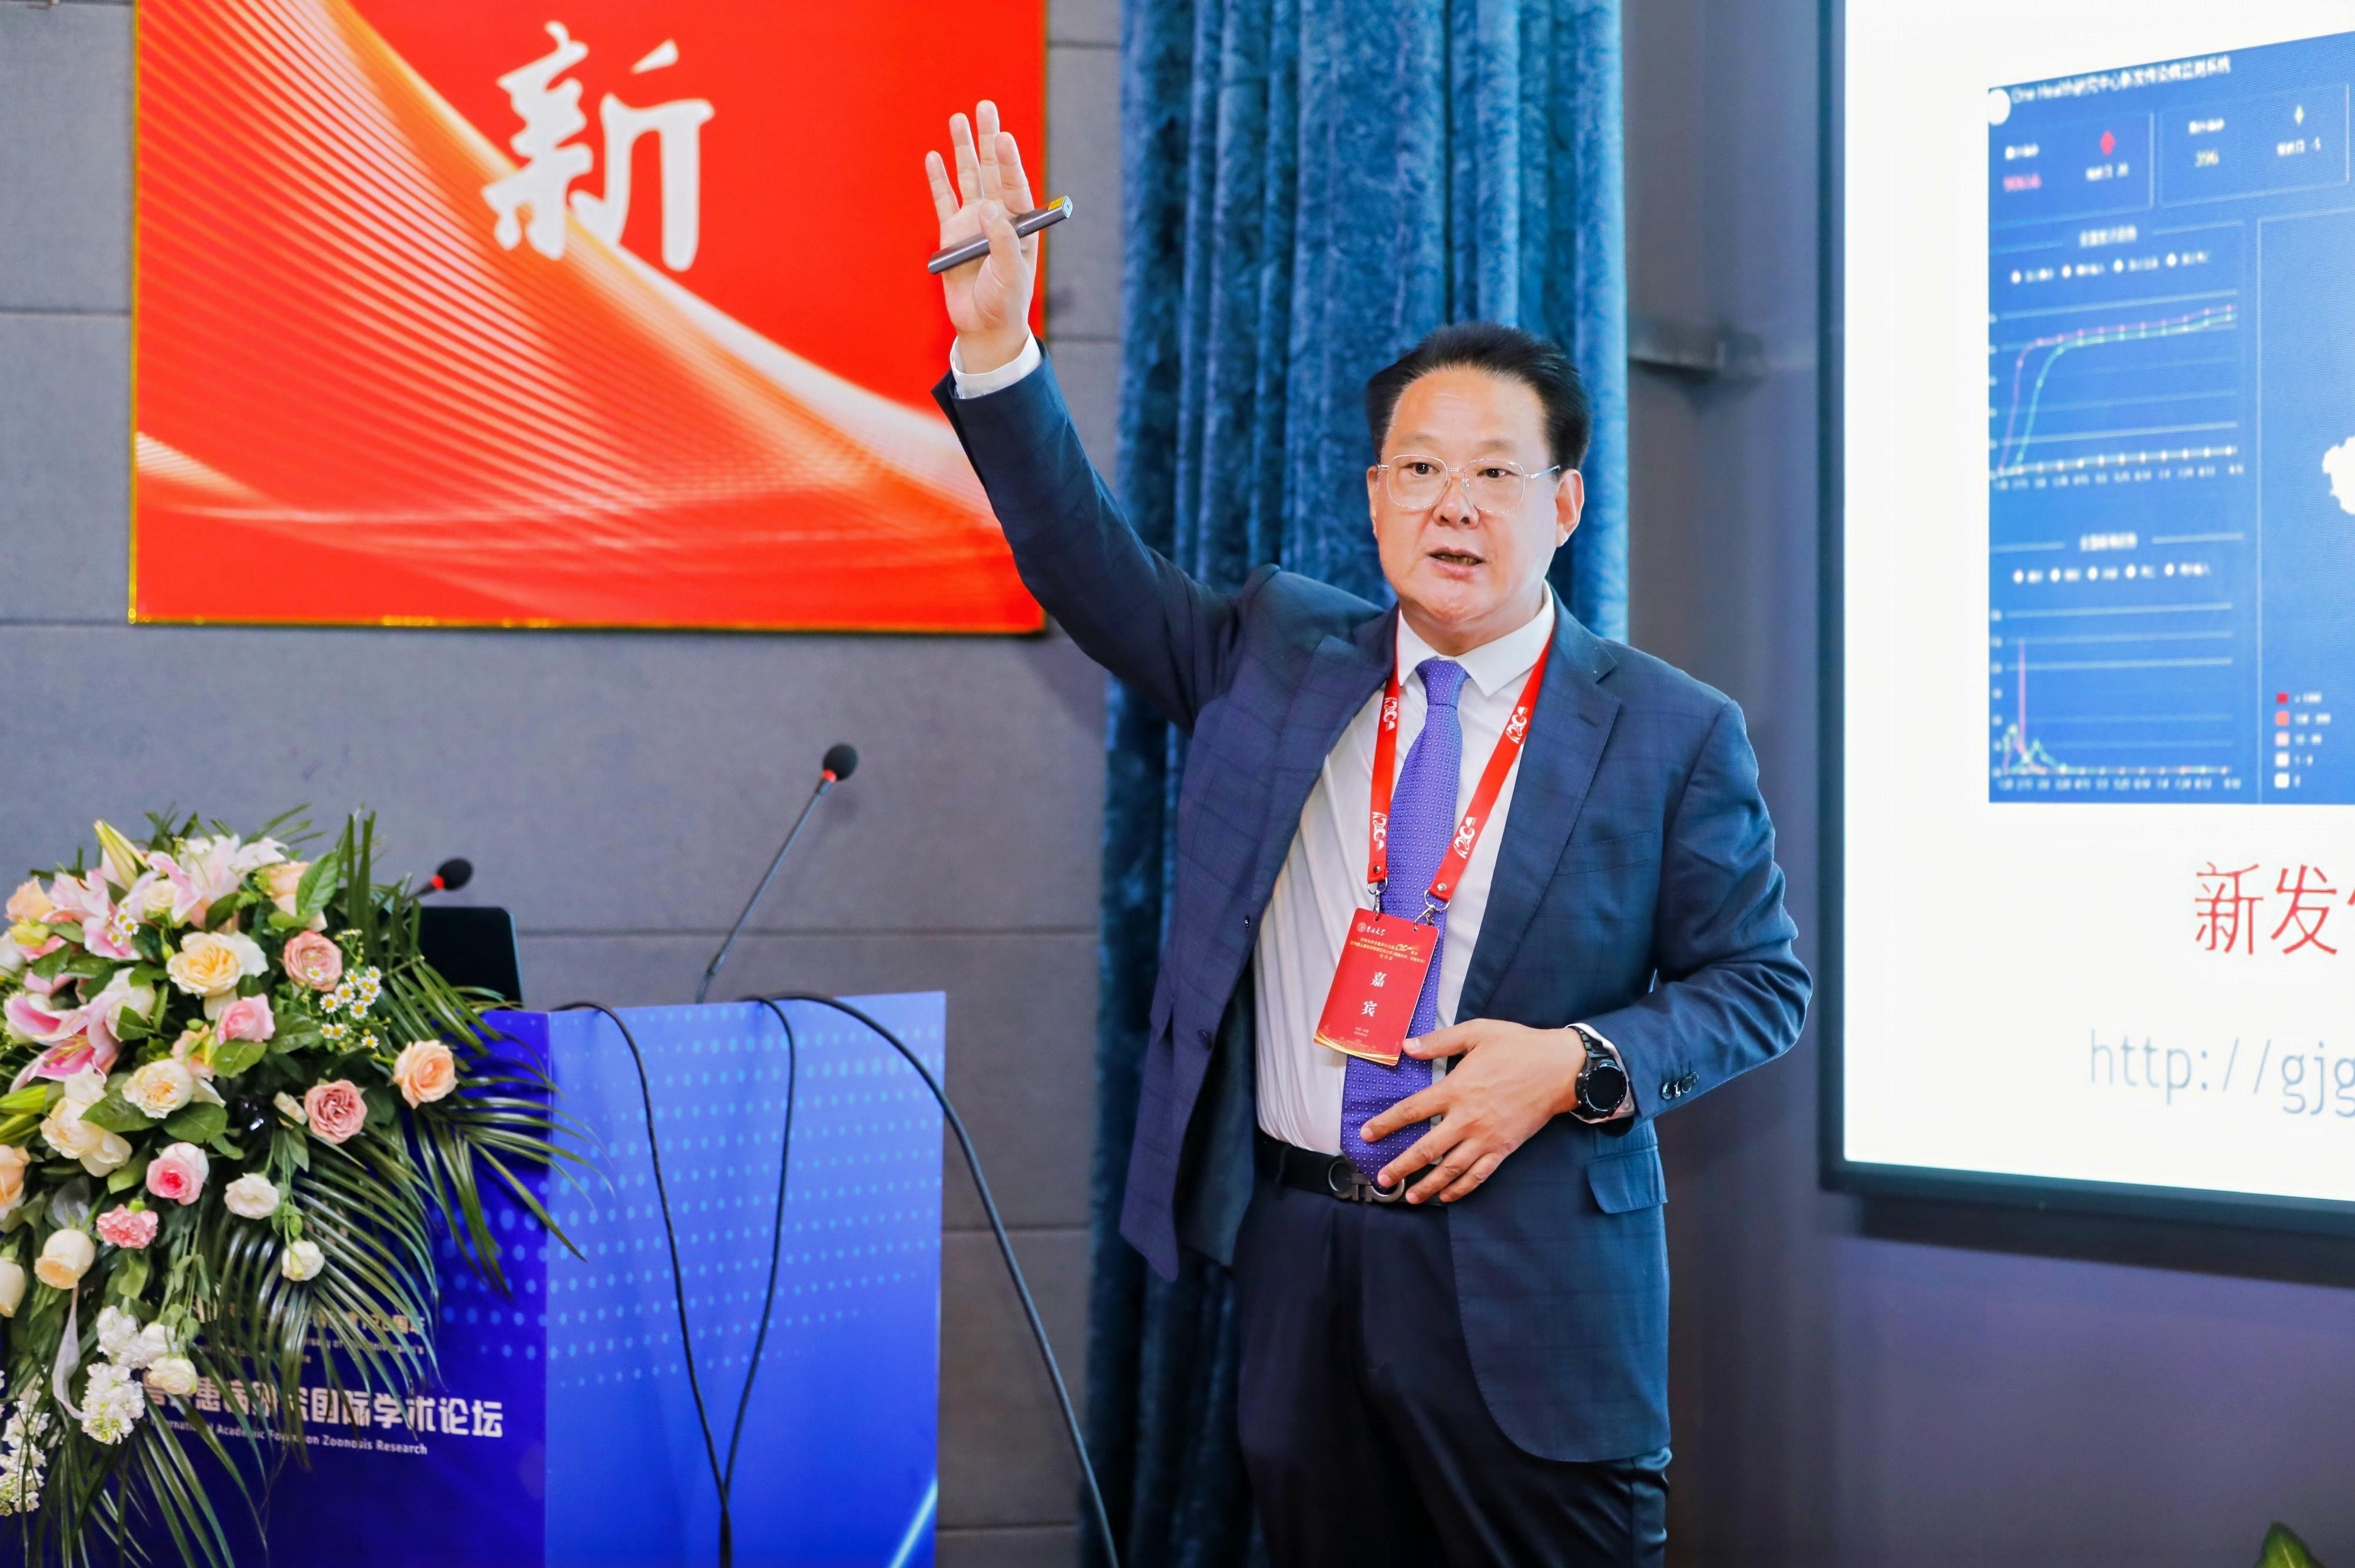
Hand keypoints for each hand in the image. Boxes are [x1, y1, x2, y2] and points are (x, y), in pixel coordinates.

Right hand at [923, 100, 1037, 374]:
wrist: (983, 327)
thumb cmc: (1005, 302)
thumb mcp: (1011, 274)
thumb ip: (1001, 241)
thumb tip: (986, 208)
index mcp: (1020, 223)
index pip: (1015, 184)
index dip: (1009, 160)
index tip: (1003, 137)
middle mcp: (997, 216)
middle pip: (992, 170)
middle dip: (988, 138)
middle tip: (985, 106)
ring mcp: (972, 222)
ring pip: (967, 177)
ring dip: (963, 149)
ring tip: (959, 119)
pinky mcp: (951, 233)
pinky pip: (943, 200)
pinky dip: (938, 179)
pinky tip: (934, 157)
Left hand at [1358, 1020, 1586, 1203]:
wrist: (1560, 1069)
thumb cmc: (1518, 1047)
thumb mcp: (1477, 1033)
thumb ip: (1439, 1041)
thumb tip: (1407, 1046)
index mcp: (1456, 1089)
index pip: (1412, 1111)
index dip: (1386, 1124)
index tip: (1366, 1135)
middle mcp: (1468, 1119)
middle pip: (1426, 1149)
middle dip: (1401, 1166)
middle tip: (1382, 1179)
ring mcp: (1487, 1138)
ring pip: (1451, 1169)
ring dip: (1427, 1185)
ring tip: (1409, 1197)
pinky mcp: (1504, 1148)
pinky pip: (1478, 1175)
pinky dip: (1461, 1189)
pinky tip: (1447, 1196)